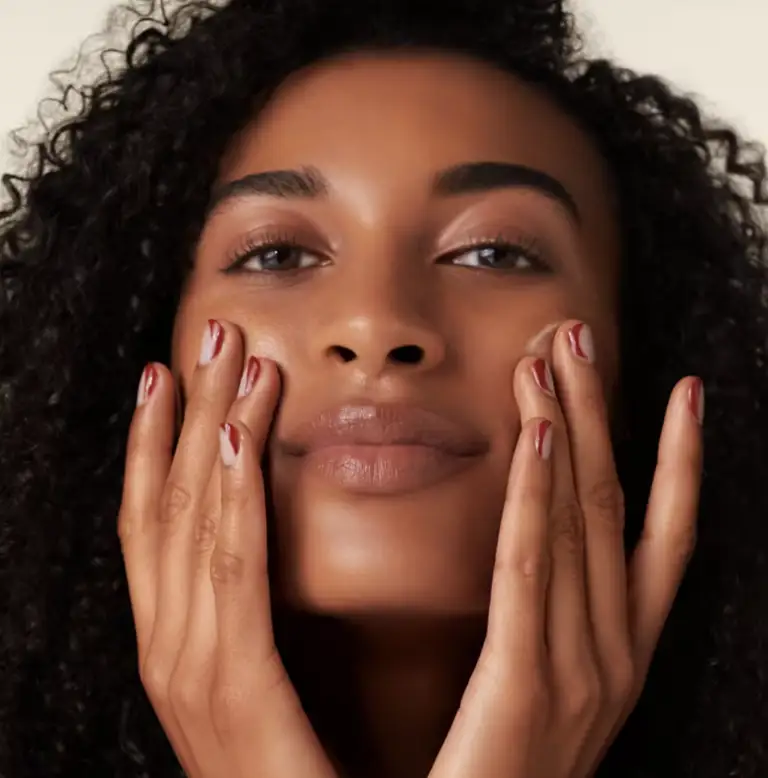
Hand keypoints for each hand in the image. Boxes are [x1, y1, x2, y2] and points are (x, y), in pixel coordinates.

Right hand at [118, 319, 337, 777]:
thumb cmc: (289, 775)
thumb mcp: (261, 683)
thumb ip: (251, 621)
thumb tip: (258, 553)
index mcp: (182, 641)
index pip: (160, 521)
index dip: (161, 443)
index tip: (173, 376)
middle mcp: (172, 643)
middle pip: (172, 502)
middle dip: (186, 413)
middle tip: (208, 334)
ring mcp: (190, 666)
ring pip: (192, 520)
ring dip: (207, 430)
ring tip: (225, 356)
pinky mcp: (230, 687)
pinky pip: (230, 569)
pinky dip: (228, 497)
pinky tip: (238, 438)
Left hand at [429, 320, 702, 777]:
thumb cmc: (503, 772)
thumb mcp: (545, 688)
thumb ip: (547, 622)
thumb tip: (538, 549)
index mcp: (620, 654)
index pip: (659, 538)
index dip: (677, 462)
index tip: (680, 393)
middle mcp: (614, 655)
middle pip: (614, 509)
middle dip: (601, 415)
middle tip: (580, 335)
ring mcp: (581, 672)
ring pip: (581, 526)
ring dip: (568, 433)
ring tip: (553, 359)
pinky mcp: (525, 688)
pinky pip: (533, 574)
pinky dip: (537, 501)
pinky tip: (534, 439)